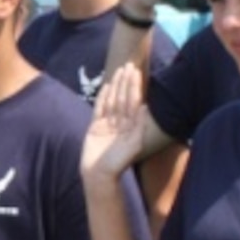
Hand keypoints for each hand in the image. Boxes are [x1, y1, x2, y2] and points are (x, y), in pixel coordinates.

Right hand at [82, 63, 149, 179]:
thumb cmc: (117, 164)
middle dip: (126, 82)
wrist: (99, 175)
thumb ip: (138, 126)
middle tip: (129, 65)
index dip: (134, 86)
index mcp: (130, 126)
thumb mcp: (133, 145)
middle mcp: (120, 123)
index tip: (136, 72)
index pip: (133, 101)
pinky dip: (103, 98)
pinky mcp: (95, 127)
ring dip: (116, 86)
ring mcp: (107, 124)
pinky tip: (106, 87)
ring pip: (113, 100)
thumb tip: (145, 107)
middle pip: (123, 97)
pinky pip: (100, 108)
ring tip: (119, 71)